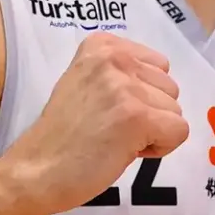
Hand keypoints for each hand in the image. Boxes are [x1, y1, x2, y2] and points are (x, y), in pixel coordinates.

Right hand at [1, 33, 188, 214]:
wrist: (36, 170)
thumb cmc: (63, 135)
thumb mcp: (87, 84)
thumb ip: (119, 75)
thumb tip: (160, 89)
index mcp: (102, 45)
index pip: (159, 66)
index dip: (143, 95)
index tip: (111, 110)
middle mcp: (115, 57)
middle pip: (170, 87)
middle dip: (150, 112)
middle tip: (112, 129)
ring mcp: (126, 86)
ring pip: (175, 111)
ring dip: (153, 131)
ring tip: (116, 139)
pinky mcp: (137, 117)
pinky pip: (178, 131)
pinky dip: (159, 148)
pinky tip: (126, 151)